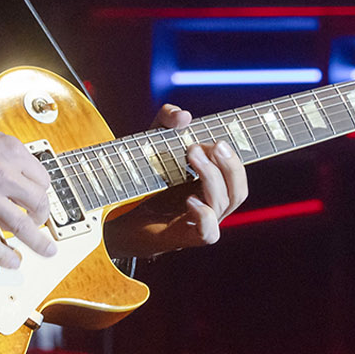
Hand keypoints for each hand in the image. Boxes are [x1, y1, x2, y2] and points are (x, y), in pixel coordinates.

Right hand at [0, 110, 56, 269]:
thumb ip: (0, 153)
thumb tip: (8, 168)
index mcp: (10, 151)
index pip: (41, 178)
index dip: (41, 191)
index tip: (37, 198)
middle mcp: (3, 174)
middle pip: (38, 202)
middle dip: (42, 216)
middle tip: (39, 222)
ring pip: (22, 227)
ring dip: (37, 242)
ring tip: (44, 250)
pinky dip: (4, 256)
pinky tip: (11, 261)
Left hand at [104, 104, 248, 258]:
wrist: (116, 212)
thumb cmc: (141, 176)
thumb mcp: (153, 140)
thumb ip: (167, 121)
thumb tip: (184, 116)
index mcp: (210, 186)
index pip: (235, 175)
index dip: (234, 159)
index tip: (217, 139)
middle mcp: (210, 206)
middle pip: (237, 190)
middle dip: (229, 165)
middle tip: (207, 145)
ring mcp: (199, 223)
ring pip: (223, 204)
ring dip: (211, 176)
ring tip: (191, 153)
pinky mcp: (183, 237)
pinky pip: (208, 233)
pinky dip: (204, 216)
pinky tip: (190, 199)